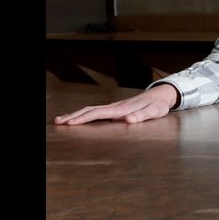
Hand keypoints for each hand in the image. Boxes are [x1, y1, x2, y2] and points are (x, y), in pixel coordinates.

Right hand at [54, 84, 178, 125]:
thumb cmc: (157, 105)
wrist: (160, 95)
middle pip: (90, 110)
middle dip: (74, 116)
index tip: (70, 123)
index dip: (83, 118)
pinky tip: (79, 118)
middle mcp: (115, 107)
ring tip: (61, 120)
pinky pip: (96, 111)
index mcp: (122, 109)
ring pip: (91, 110)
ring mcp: (114, 107)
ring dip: (76, 115)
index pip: (98, 113)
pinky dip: (84, 114)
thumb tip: (128, 120)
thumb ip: (142, 115)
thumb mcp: (154, 112)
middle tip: (58, 122)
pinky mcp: (115, 109)